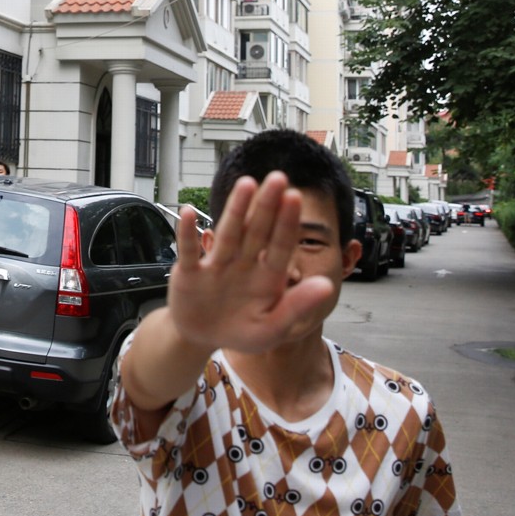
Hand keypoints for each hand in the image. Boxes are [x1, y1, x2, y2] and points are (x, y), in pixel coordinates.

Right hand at [167, 172, 334, 353]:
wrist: (202, 338)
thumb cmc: (241, 332)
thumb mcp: (272, 328)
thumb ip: (297, 307)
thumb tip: (328, 286)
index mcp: (267, 277)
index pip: (280, 246)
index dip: (287, 223)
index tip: (295, 197)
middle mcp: (243, 264)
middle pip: (256, 231)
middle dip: (266, 206)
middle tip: (278, 177)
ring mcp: (216, 265)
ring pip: (228, 233)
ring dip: (236, 209)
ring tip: (247, 183)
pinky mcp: (190, 272)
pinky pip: (189, 251)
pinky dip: (187, 233)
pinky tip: (188, 213)